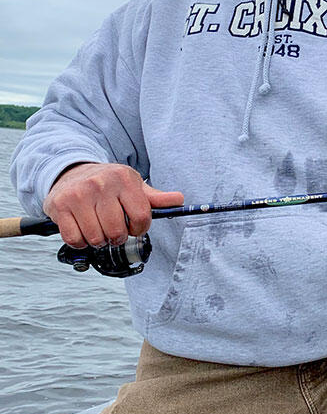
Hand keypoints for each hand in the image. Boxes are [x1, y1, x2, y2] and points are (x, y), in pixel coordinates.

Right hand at [43, 162, 183, 247]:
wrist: (70, 172)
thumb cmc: (107, 183)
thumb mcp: (132, 185)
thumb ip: (155, 197)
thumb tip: (179, 200)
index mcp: (124, 178)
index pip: (141, 217)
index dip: (139, 228)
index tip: (133, 225)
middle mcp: (101, 184)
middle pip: (117, 232)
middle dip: (117, 236)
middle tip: (112, 228)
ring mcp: (78, 194)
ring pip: (96, 238)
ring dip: (99, 240)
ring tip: (98, 227)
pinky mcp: (59, 206)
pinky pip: (74, 239)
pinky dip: (80, 242)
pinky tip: (82, 229)